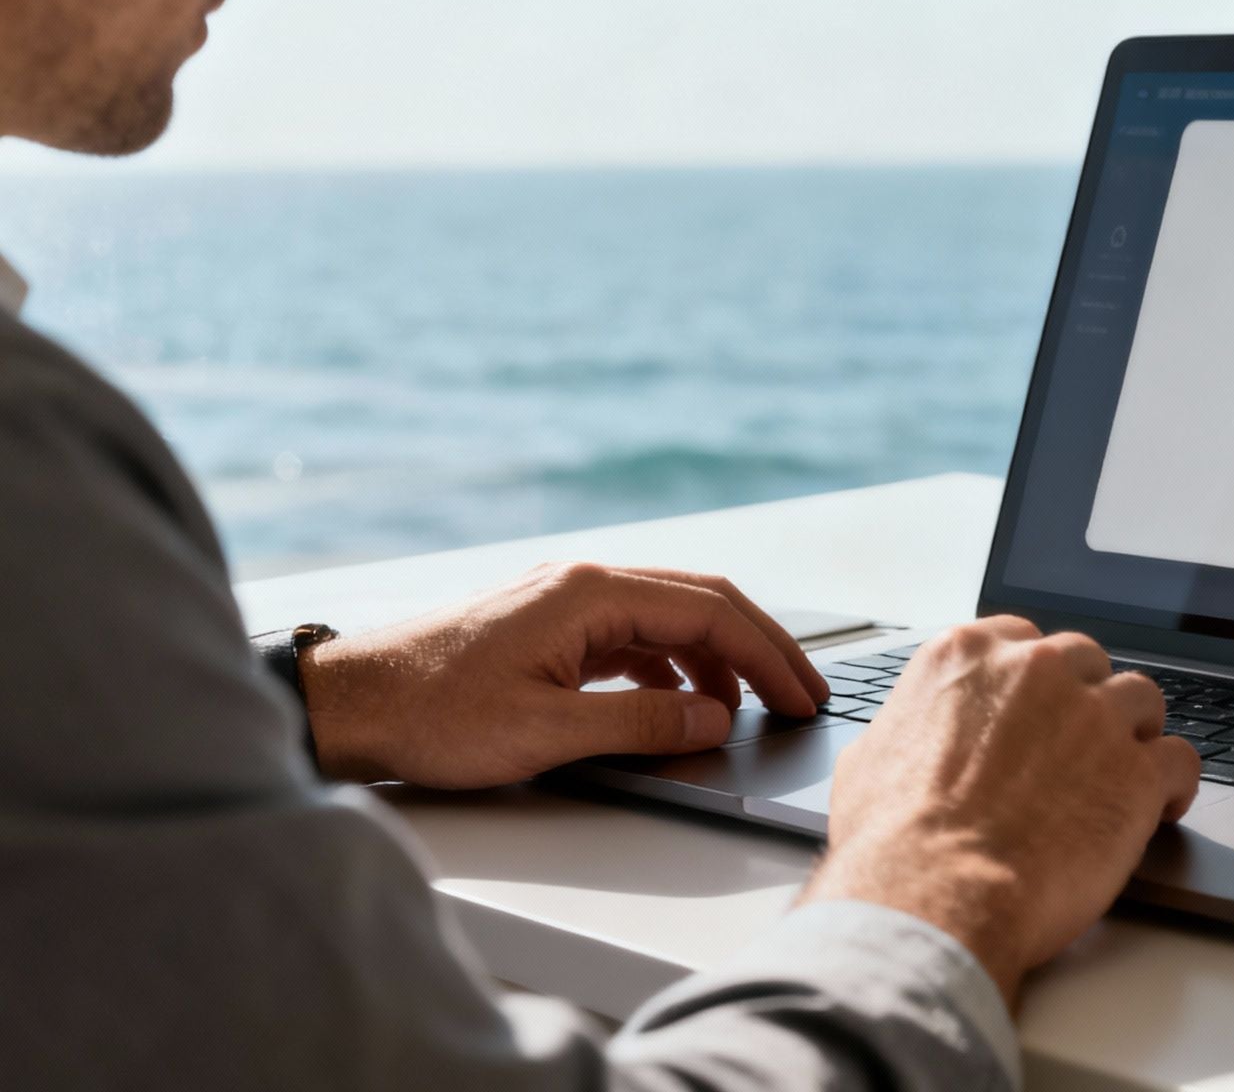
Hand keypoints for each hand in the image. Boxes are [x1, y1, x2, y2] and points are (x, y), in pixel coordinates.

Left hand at [299, 562, 829, 787]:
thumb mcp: (544, 731)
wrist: (349, 704)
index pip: (710, 614)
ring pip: (670, 620)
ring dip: (718, 662)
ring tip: (751, 710)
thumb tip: (714, 720)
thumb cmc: (430, 713)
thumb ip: (640, 723)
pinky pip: (635, 638)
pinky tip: (682, 705)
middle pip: (701, 604)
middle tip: (803, 696)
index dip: (769, 657)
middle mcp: (585, 584)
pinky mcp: (550, 628)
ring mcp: (567, 603)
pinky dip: (674, 669)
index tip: (803, 697)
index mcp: (591, 594)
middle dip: (760, 650)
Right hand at [798, 616, 1200, 1004]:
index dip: (1038, 681)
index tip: (1040, 708)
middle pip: (1086, 662)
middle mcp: (1036, 672)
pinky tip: (1164, 805)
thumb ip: (907, 729)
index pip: (1025, 641)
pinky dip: (1176, 783)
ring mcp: (1094, 717)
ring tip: (1124, 773)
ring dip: (1133, 733)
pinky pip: (1180, 759)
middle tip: (1078, 747)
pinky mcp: (1137, 772)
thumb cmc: (893, 840)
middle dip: (1085, 701)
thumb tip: (906, 741)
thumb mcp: (869, 758)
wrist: (935, 893)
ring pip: (1141, 698)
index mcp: (967, 656)